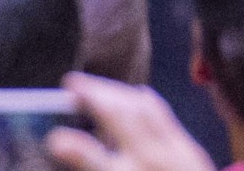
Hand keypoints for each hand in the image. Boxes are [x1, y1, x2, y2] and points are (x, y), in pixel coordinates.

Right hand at [48, 75, 217, 170]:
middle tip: (72, 81)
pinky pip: (162, 114)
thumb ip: (101, 166)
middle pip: (120, 118)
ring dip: (115, 91)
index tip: (55, 138)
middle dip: (95, 95)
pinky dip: (143, 101)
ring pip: (141, 107)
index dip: (75, 149)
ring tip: (93, 85)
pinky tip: (133, 94)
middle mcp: (151, 163)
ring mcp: (173, 151)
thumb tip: (73, 149)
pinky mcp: (187, 148)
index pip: (96, 162)